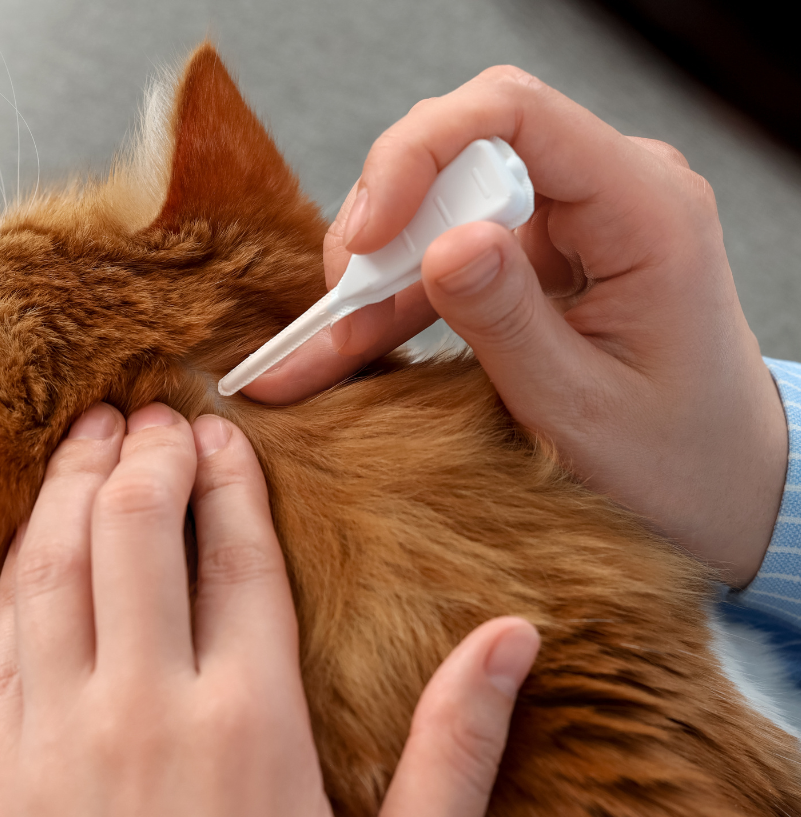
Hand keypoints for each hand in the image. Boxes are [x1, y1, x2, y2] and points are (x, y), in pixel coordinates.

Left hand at [0, 402, 539, 816]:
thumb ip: (456, 757)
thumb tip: (511, 641)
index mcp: (251, 728)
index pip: (235, 556)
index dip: (226, 478)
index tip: (222, 431)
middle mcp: (146, 711)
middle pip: (133, 530)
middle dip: (145, 455)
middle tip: (157, 413)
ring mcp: (58, 739)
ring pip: (53, 565)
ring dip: (70, 485)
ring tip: (91, 435)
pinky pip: (7, 635)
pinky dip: (21, 564)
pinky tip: (36, 534)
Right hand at [243, 67, 785, 587]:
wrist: (718, 485)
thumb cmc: (672, 458)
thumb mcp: (580, 408)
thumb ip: (510, 323)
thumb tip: (442, 245)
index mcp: (644, 210)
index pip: (515, 113)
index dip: (419, 153)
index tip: (363, 240)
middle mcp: (611, 194)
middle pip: (463, 156)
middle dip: (382, 229)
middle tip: (330, 314)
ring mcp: (576, 225)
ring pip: (445, 211)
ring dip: (376, 278)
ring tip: (316, 351)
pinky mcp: (547, 260)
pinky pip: (455, 260)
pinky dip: (398, 305)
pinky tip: (344, 347)